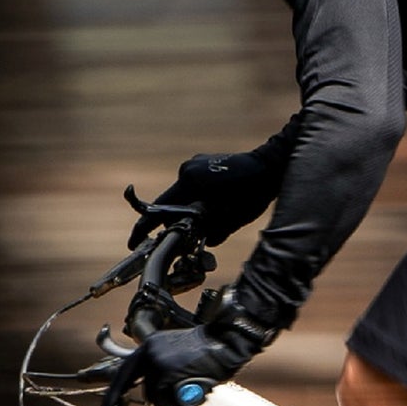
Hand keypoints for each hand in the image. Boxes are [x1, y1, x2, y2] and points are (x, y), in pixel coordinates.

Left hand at [102, 305, 275, 405]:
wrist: (226, 342)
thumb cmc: (209, 348)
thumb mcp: (176, 352)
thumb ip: (162, 366)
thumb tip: (157, 387)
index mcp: (149, 347)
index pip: (124, 374)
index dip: (114, 395)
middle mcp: (149, 353)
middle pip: (148, 391)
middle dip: (165, 397)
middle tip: (184, 392)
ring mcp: (157, 363)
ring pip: (158, 398)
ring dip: (176, 400)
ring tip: (194, 385)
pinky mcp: (167, 374)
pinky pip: (169, 401)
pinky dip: (183, 402)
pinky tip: (196, 388)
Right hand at [128, 150, 283, 248]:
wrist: (272, 167)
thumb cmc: (253, 194)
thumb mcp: (230, 220)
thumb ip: (207, 231)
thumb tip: (196, 241)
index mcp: (189, 182)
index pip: (159, 209)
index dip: (144, 228)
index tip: (135, 242)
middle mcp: (187, 170)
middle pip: (171, 204)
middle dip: (177, 222)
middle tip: (188, 238)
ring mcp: (195, 163)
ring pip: (183, 196)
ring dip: (191, 210)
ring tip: (213, 219)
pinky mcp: (204, 163)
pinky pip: (194, 186)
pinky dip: (199, 199)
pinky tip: (218, 205)